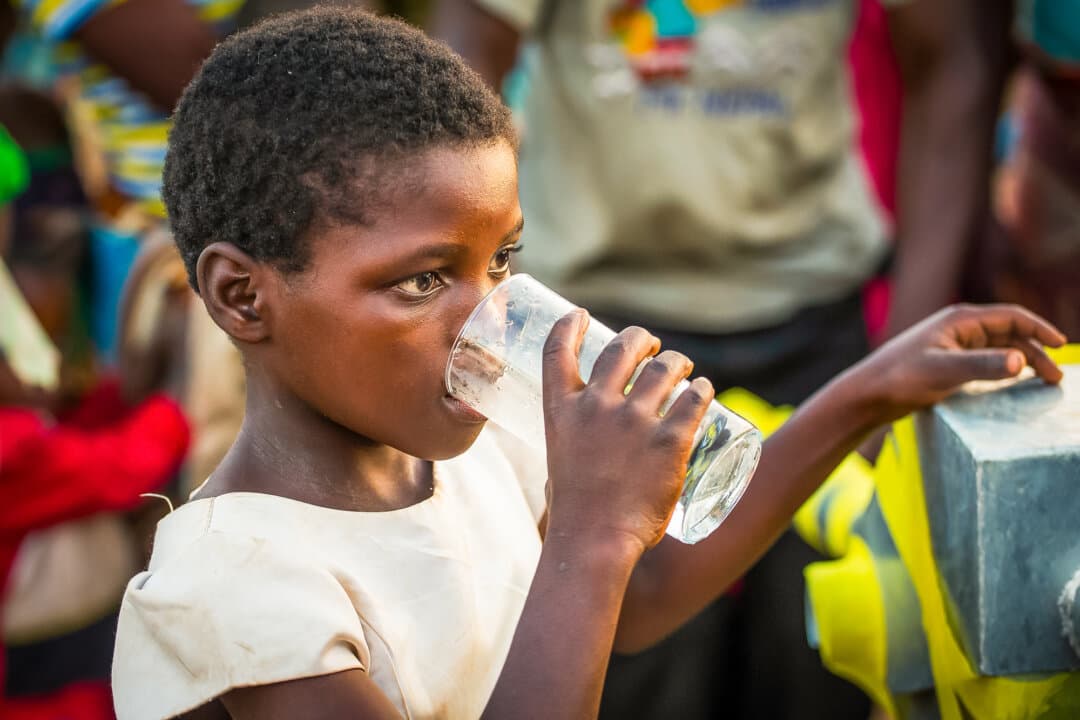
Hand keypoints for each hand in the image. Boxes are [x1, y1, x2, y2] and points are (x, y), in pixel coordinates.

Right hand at [541, 310, 713, 553]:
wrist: (594, 542)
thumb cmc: (576, 512)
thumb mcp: (560, 461)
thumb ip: (575, 440)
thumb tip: (590, 440)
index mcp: (562, 412)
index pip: (557, 352)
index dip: (568, 325)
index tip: (580, 314)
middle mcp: (596, 407)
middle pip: (621, 349)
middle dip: (640, 339)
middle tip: (651, 346)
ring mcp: (634, 422)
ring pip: (664, 368)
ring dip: (676, 361)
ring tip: (683, 367)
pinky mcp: (670, 441)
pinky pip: (694, 398)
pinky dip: (702, 388)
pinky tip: (705, 388)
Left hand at [852, 303, 1066, 421]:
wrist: (868, 395)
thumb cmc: (899, 379)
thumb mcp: (943, 371)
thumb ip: (981, 365)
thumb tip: (1020, 361)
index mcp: (959, 321)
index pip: (1011, 317)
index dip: (1039, 329)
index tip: (1061, 346)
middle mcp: (958, 329)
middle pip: (1009, 335)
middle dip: (1036, 352)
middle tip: (1055, 379)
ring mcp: (952, 347)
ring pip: (998, 351)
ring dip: (1022, 363)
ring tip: (1042, 384)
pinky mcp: (946, 365)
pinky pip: (984, 364)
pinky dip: (1004, 371)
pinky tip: (1013, 386)